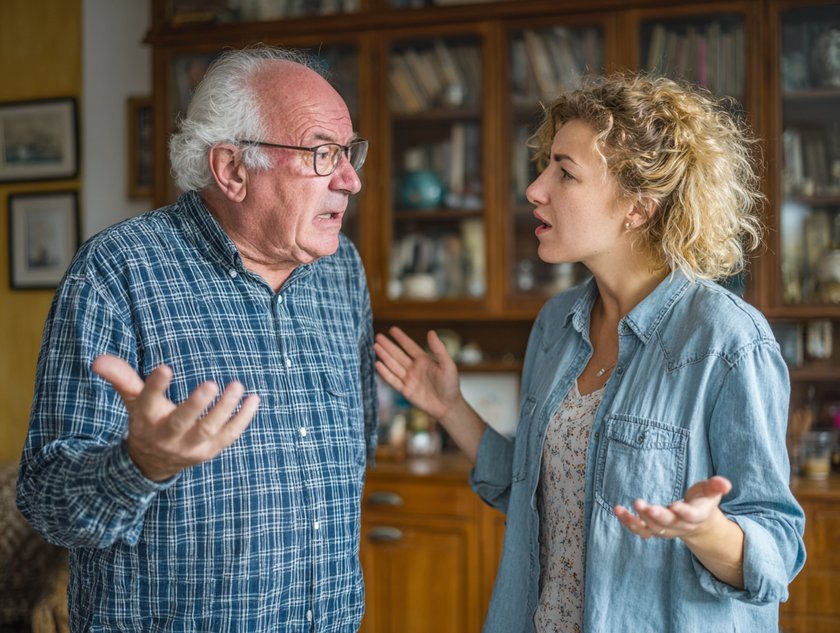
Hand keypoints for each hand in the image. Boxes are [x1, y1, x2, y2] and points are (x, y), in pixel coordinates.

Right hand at [92, 354, 259, 481]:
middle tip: (210, 383)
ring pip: (209, 429)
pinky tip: (254, 399)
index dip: (155, 385)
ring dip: (225, 408)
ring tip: (237, 385)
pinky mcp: (210, 450)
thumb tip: (98, 359)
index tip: (165, 368)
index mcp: (147, 419)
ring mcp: (191, 446)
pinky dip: (243, 419)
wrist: (153, 463)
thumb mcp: (132, 400)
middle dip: (195, 405)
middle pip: (181, 422)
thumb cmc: (146, 420)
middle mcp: (168, 436)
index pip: (148, 401)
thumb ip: (121, 378)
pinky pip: (230, 435)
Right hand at [374, 327, 460, 421]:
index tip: (392, 329)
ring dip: (384, 356)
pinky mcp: (405, 391)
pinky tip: (378, 364)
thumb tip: (431, 332)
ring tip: (375, 346)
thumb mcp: (447, 365)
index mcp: (424, 361)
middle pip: (398, 355)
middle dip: (388, 346)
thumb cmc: (451, 385)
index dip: (401, 338)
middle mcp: (414, 368)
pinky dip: (385, 373)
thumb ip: (439, 349)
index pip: (410, 347)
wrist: (448, 406)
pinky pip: (393, 380)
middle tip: (378, 336)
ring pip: (393, 365)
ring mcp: (409, 379)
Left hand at [614, 476, 731, 540]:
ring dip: (635, 521)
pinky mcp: (655, 530)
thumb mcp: (711, 492)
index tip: (675, 505)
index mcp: (696, 516)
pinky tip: (617, 511)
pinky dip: (628, 523)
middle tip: (641, 505)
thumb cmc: (702, 501)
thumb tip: (725, 483)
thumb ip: (716, 486)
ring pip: (651, 529)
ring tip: (620, 509)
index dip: (684, 512)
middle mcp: (681, 526)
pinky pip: (641, 530)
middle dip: (655, 516)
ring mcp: (666, 530)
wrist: (697, 522)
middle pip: (668, 524)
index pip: (691, 516)